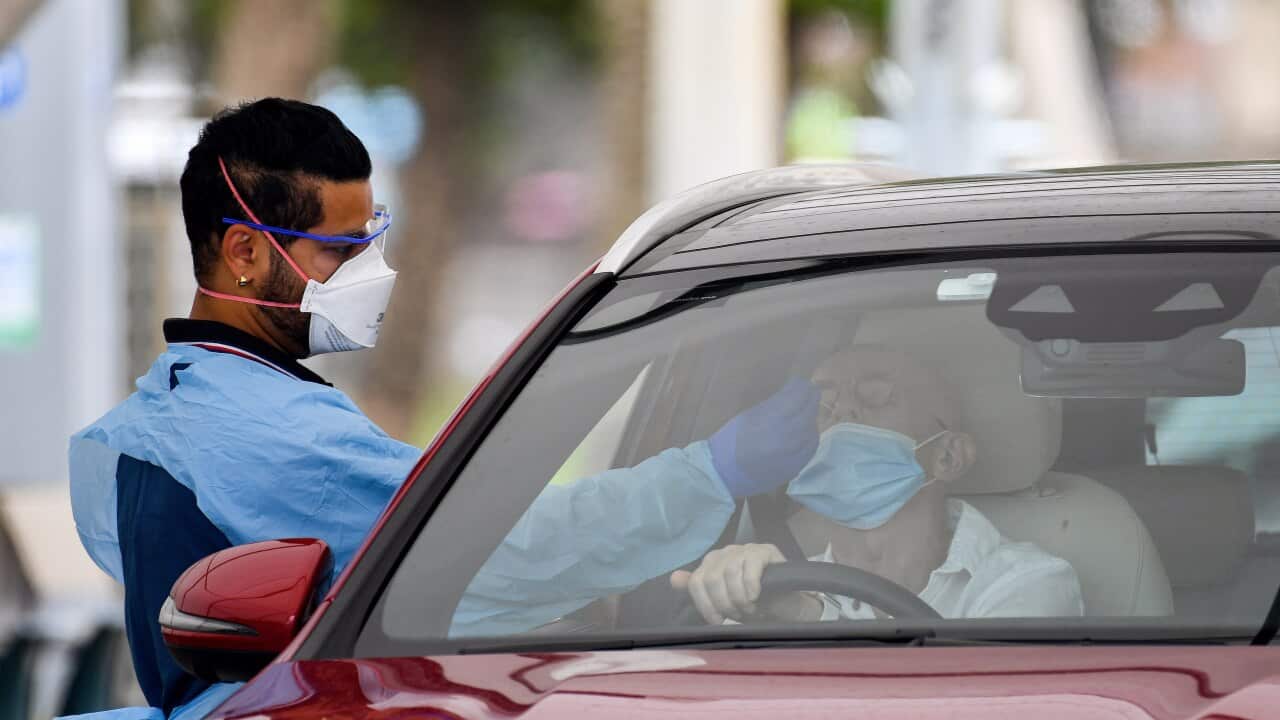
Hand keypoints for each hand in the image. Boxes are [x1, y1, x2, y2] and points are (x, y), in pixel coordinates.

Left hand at [669, 543, 820, 623]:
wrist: (785, 603)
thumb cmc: (752, 603)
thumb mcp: (723, 601)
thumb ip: (699, 589)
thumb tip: (674, 579)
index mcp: (711, 564)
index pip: (696, 582)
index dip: (705, 605)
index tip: (717, 620)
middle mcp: (725, 552)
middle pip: (711, 579)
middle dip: (724, 603)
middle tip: (738, 614)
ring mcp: (744, 549)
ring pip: (729, 574)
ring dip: (739, 598)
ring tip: (749, 608)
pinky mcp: (763, 550)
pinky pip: (750, 569)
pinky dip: (751, 588)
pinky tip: (757, 597)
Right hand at [709, 378, 820, 497]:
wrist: (723, 474)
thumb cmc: (730, 440)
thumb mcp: (750, 415)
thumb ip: (775, 403)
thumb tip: (793, 391)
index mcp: (776, 419)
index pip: (801, 394)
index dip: (801, 386)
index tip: (798, 383)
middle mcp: (791, 436)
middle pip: (811, 410)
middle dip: (807, 399)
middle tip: (801, 395)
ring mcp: (796, 454)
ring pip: (813, 429)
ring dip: (808, 419)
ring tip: (798, 416)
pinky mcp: (796, 467)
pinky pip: (810, 447)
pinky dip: (807, 437)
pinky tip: (799, 434)